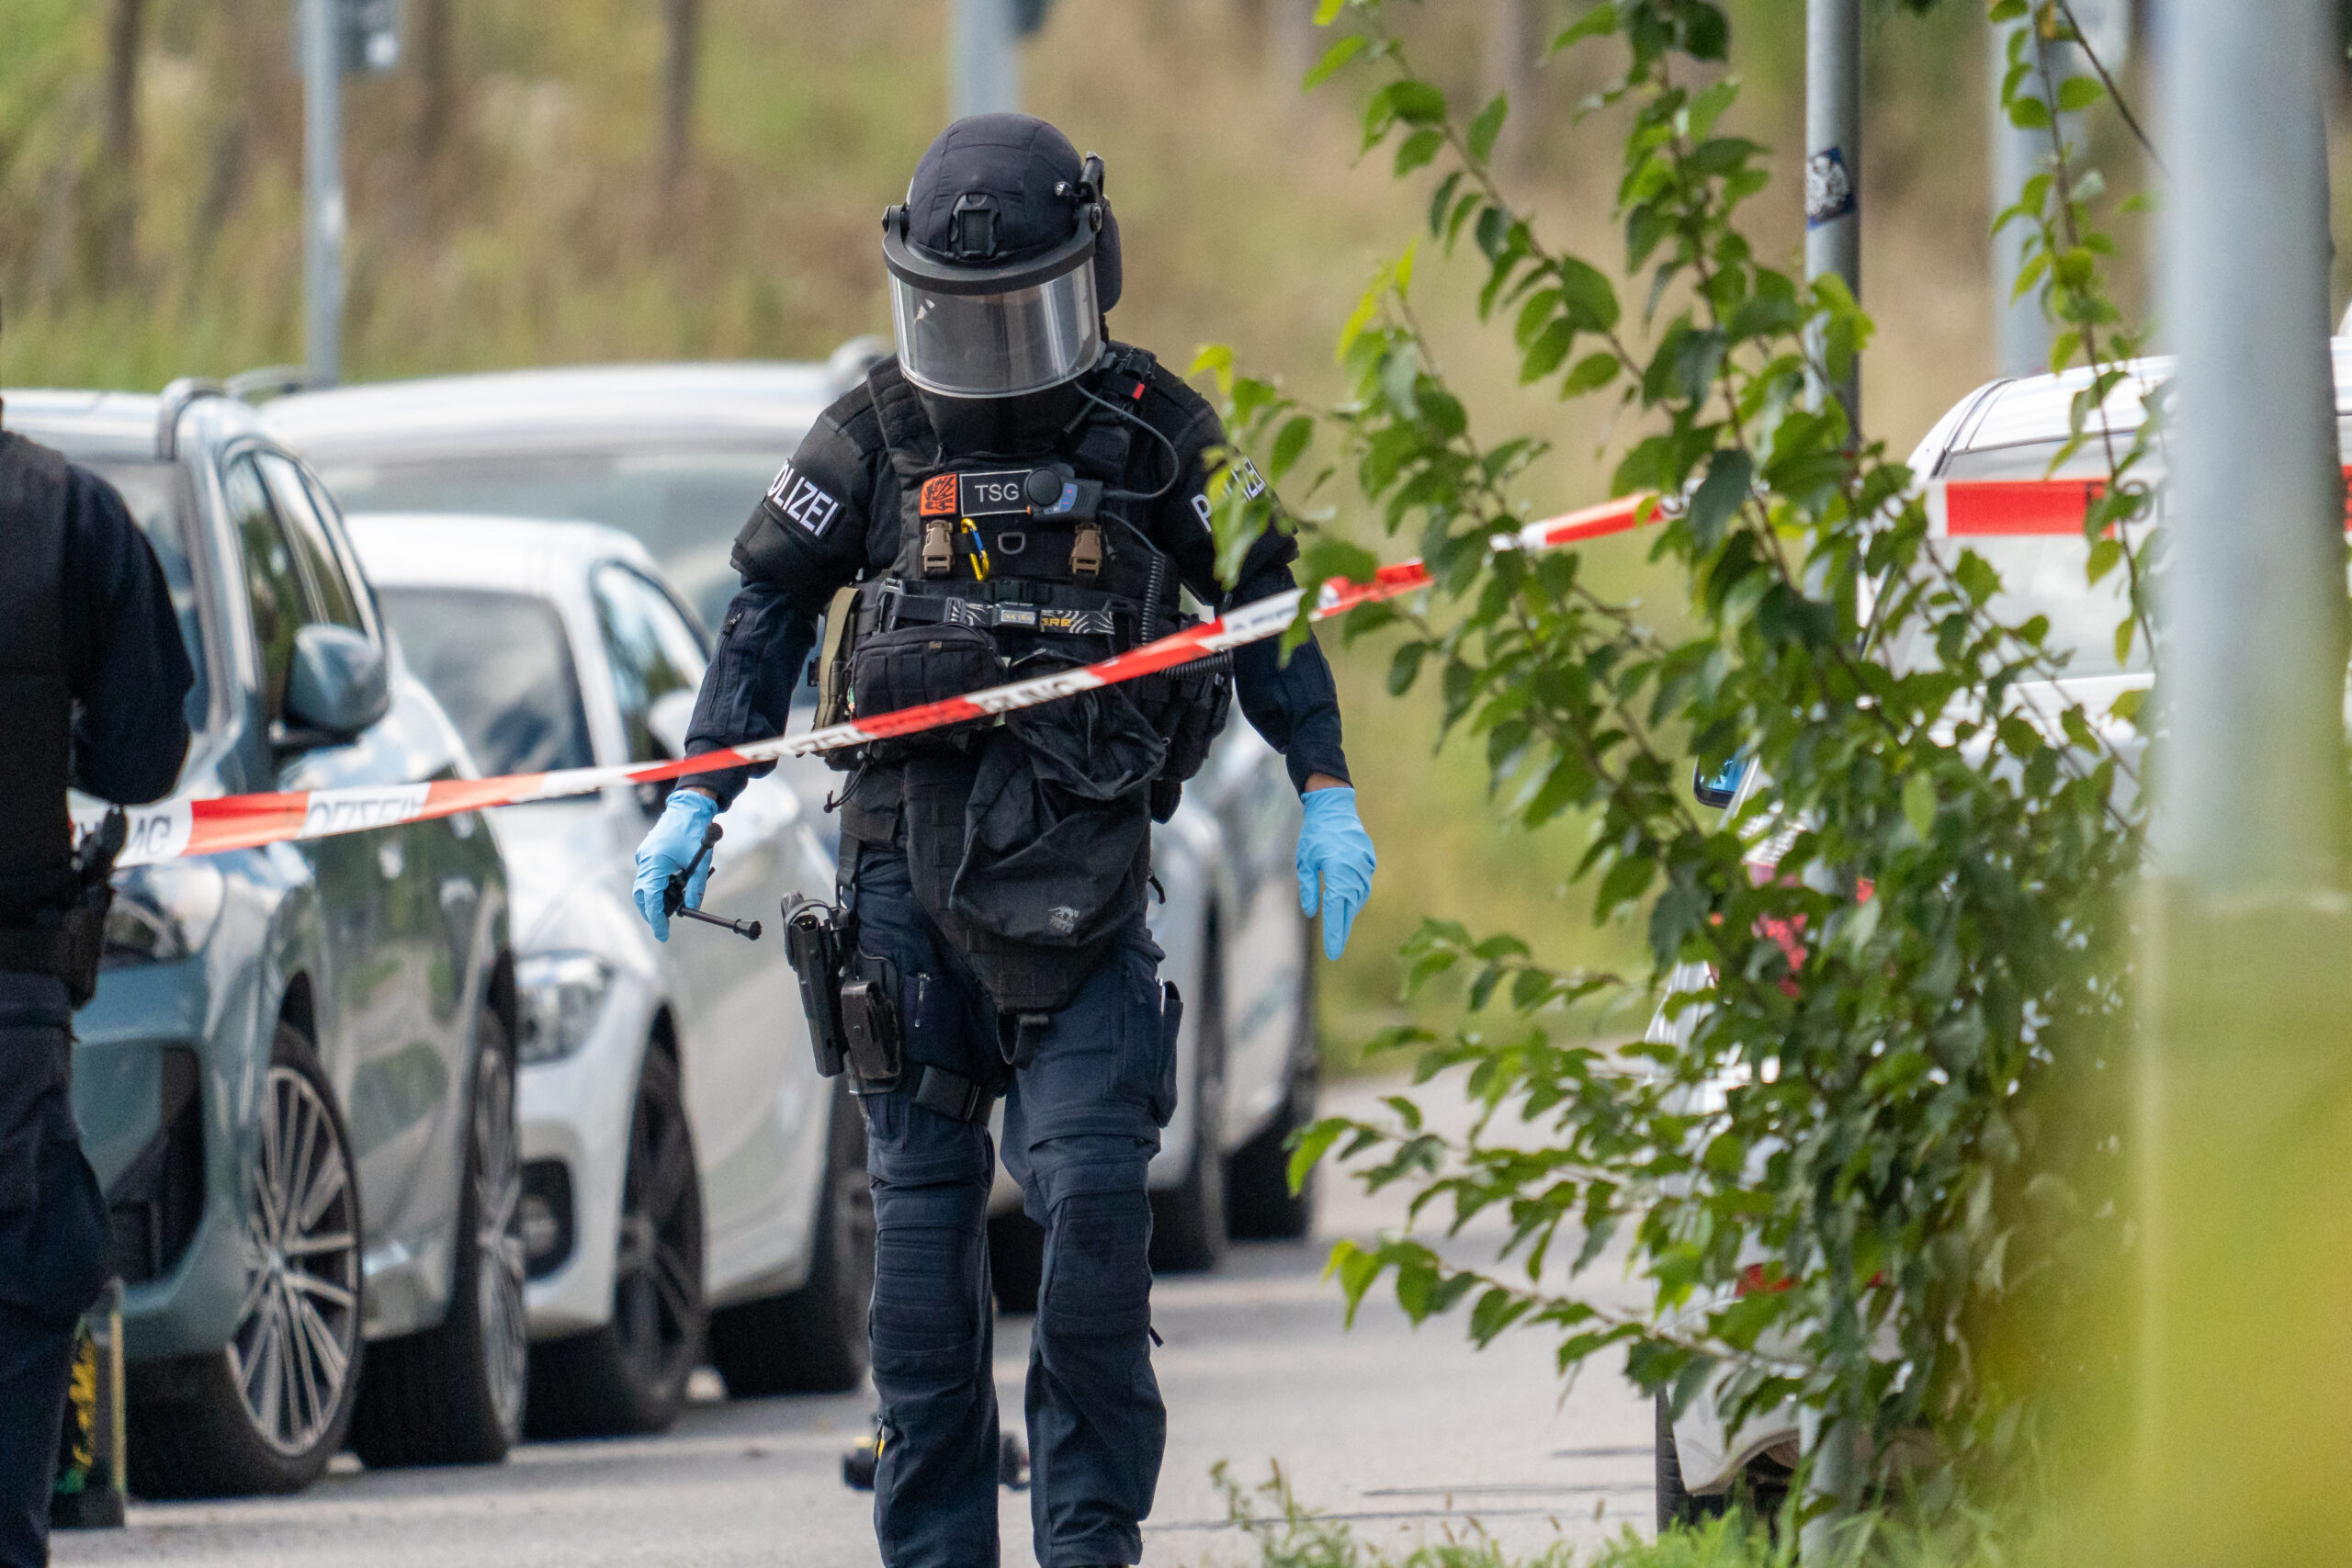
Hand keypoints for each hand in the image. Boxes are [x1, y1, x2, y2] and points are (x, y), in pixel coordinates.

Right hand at [633, 789, 717, 941]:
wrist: (689, 807)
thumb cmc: (696, 832)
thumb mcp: (701, 862)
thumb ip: (696, 886)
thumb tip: (693, 908)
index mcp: (655, 862)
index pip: (651, 898)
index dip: (656, 919)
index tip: (663, 935)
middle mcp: (645, 860)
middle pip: (642, 895)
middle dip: (652, 912)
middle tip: (664, 926)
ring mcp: (644, 856)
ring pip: (644, 886)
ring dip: (655, 899)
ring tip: (671, 909)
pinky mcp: (648, 853)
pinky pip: (649, 876)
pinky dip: (658, 886)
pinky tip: (672, 889)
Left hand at [1296, 784, 1374, 960]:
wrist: (1335, 806)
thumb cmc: (1315, 833)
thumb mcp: (1304, 860)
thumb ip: (1308, 887)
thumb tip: (1312, 911)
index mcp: (1337, 873)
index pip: (1335, 911)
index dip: (1334, 933)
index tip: (1333, 953)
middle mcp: (1355, 872)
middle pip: (1349, 909)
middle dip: (1342, 930)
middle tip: (1336, 949)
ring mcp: (1365, 866)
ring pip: (1358, 898)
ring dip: (1349, 913)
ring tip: (1340, 929)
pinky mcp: (1369, 860)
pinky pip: (1363, 885)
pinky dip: (1356, 897)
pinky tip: (1348, 905)